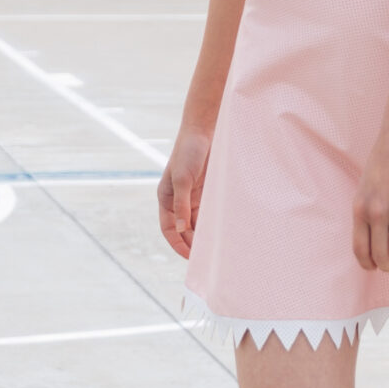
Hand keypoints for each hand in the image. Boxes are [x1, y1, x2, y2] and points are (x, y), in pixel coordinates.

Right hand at [157, 126, 210, 258]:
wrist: (204, 130)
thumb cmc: (188, 151)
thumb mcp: (183, 178)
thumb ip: (181, 205)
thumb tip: (181, 229)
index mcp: (166, 198)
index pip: (169, 229)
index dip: (178, 244)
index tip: (191, 258)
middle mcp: (178, 200)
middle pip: (184, 229)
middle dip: (193, 243)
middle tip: (207, 257)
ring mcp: (192, 196)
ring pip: (197, 222)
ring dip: (204, 234)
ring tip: (217, 247)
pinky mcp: (206, 191)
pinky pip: (209, 212)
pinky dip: (213, 222)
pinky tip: (223, 230)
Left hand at [352, 119, 388, 270]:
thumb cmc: (384, 161)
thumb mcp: (366, 187)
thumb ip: (367, 212)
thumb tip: (374, 239)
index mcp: (360, 208)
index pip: (359, 249)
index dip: (367, 264)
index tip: (375, 267)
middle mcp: (377, 212)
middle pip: (380, 256)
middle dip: (387, 266)